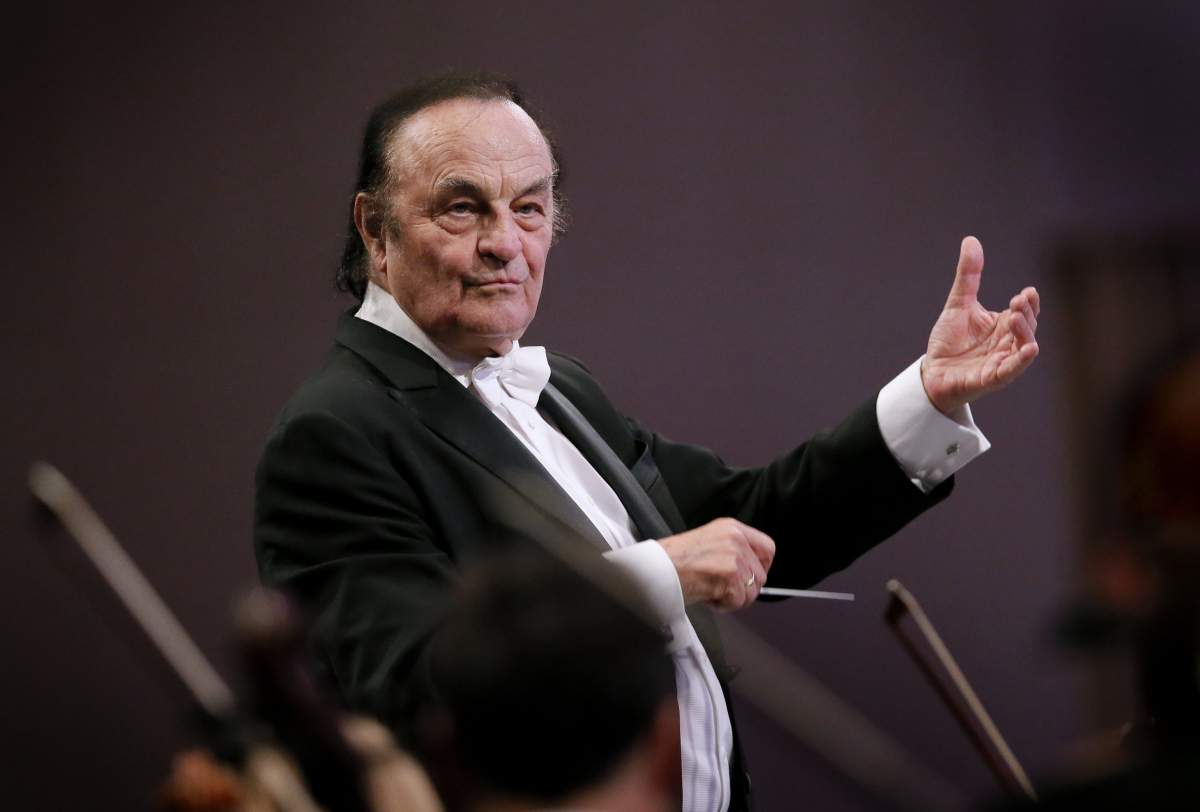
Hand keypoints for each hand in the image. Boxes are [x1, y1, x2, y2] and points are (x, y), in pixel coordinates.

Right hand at [658, 518, 774, 610]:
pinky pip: (738, 601)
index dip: (763, 566)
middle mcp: (736, 539)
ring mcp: (734, 557)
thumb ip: (733, 550)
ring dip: (733, 599)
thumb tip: (750, 571)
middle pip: (761, 575)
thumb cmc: (675, 559)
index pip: (768, 547)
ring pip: (752, 592)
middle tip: (724, 589)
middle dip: (745, 589)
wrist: (658, 568)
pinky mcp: (730, 576)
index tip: (753, 576)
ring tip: (712, 591)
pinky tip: (708, 596)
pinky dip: (724, 606)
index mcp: (732, 528)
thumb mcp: (709, 541)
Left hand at [921, 236, 1039, 414]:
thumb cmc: (949, 341)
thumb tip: (971, 240)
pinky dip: (1021, 361)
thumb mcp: (958, 303)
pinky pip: (1011, 370)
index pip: (1025, 311)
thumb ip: (968, 275)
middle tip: (1018, 302)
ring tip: (1015, 317)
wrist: (932, 371)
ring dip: (1025, 333)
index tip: (1026, 292)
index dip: (1029, 302)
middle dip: (1026, 314)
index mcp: (1003, 325)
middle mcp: (1007, 343)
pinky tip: (1029, 349)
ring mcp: (1002, 361)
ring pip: (1023, 348)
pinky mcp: (992, 378)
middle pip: (1027, 327)